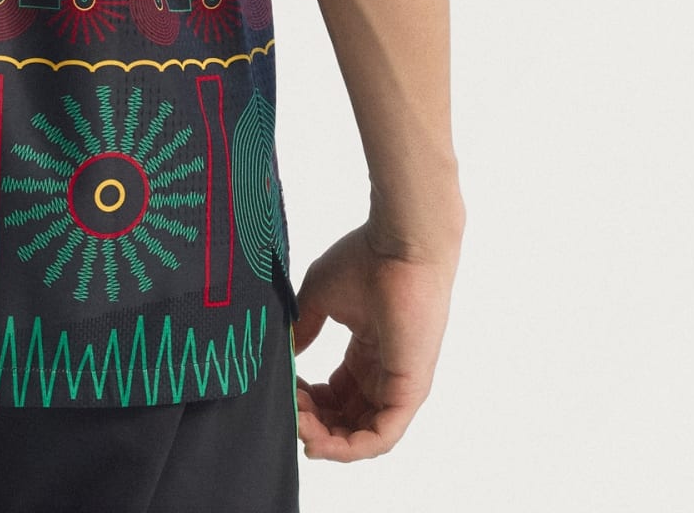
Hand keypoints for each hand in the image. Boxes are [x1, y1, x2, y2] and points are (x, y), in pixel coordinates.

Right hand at [291, 222, 457, 460]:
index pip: (336, 394)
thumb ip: (303, 327)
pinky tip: (319, 441)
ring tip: (298, 427)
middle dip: (313, 423)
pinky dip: (348, 448)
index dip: (307, 399)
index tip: (283, 388)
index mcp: (368, 351)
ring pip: (360, 435)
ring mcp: (398, 385)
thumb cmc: (367, 258)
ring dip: (326, 439)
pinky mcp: (409, 392)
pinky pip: (380, 437)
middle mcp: (384, 373)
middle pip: (345, 419)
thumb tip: (285, 356)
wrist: (401, 244)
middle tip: (288, 411)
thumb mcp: (321, 296)